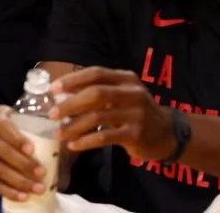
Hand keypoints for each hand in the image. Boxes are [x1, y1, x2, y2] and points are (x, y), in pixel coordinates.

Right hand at [0, 105, 48, 201]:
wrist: (14, 144)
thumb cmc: (29, 133)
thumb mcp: (39, 125)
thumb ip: (52, 127)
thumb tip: (67, 133)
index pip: (2, 125)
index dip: (15, 139)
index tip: (32, 150)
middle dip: (21, 164)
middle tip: (41, 174)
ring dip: (17, 181)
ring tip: (37, 188)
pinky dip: (6, 190)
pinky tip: (22, 196)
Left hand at [51, 66, 174, 159]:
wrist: (168, 134)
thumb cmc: (135, 111)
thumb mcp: (122, 94)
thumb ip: (98, 90)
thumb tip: (61, 93)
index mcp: (126, 78)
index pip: (96, 73)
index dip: (73, 80)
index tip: (53, 88)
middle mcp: (133, 93)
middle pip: (95, 94)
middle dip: (70, 103)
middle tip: (52, 114)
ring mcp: (136, 114)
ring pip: (97, 117)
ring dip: (73, 126)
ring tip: (58, 133)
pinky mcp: (135, 134)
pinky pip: (104, 137)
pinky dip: (85, 141)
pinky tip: (73, 145)